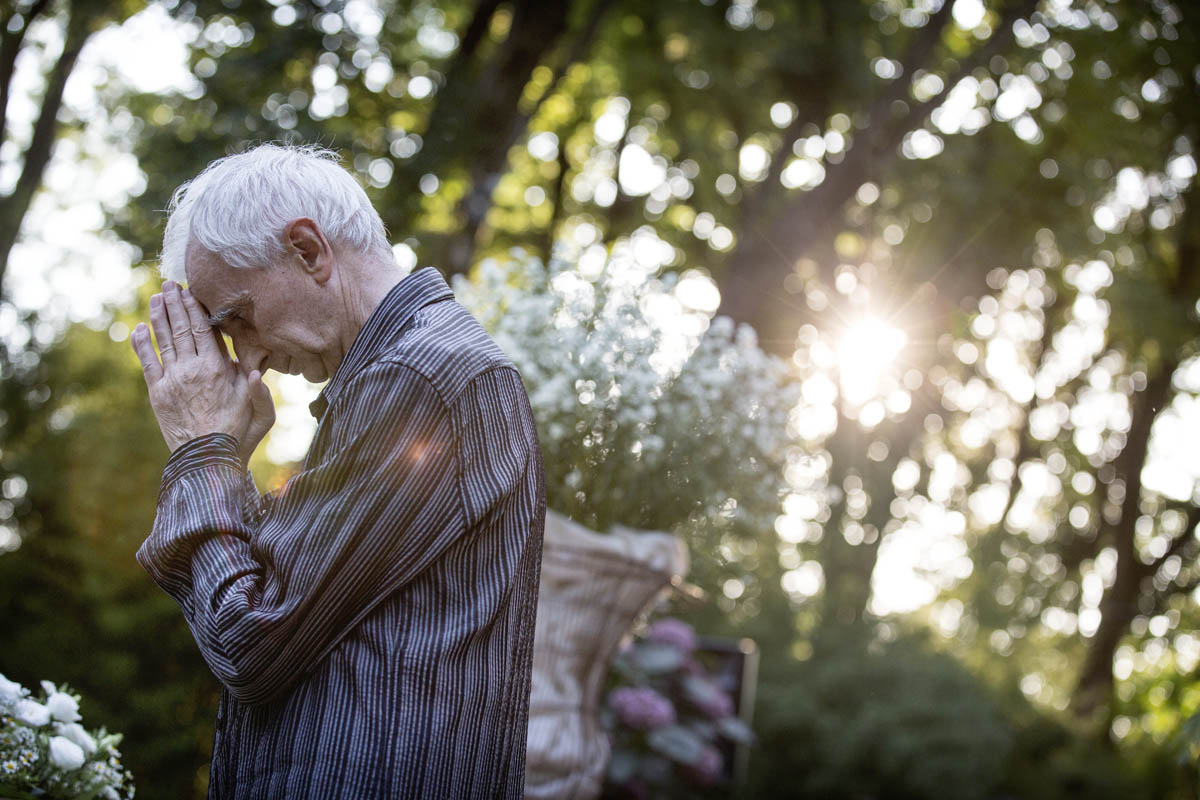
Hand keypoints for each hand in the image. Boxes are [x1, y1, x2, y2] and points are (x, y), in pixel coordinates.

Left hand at [130, 282, 272, 459]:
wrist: (206, 461)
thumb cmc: (239, 435)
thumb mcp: (262, 414)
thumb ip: (259, 391)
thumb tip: (257, 372)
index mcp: (218, 369)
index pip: (203, 330)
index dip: (196, 308)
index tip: (190, 291)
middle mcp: (192, 370)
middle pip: (181, 328)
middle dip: (175, 304)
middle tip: (169, 284)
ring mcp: (172, 380)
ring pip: (163, 340)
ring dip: (159, 317)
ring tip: (156, 298)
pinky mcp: (158, 393)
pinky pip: (148, 363)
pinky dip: (143, 344)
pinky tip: (139, 329)